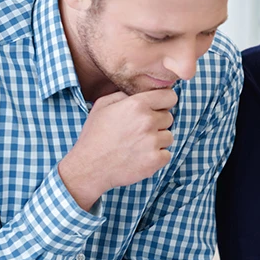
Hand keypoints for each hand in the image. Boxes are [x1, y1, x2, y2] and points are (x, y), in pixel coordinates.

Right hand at [59, 89, 177, 210]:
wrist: (89, 167)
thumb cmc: (94, 136)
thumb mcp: (102, 106)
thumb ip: (124, 94)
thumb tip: (142, 92)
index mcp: (136, 105)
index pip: (170, 96)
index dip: (165, 102)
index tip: (159, 108)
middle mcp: (147, 121)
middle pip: (169, 117)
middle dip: (158, 123)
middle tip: (139, 131)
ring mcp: (153, 142)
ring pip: (168, 137)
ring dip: (158, 141)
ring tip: (137, 145)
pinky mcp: (155, 160)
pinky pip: (167, 155)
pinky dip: (157, 157)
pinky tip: (140, 157)